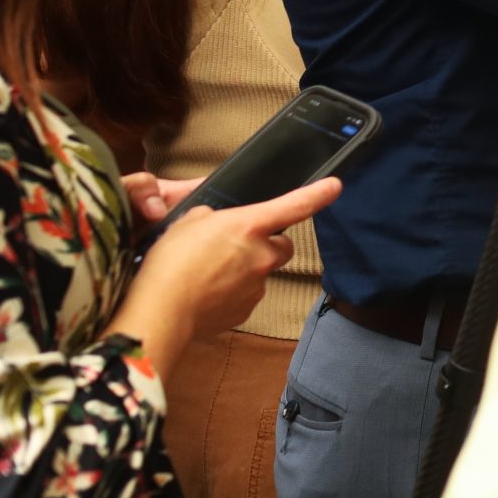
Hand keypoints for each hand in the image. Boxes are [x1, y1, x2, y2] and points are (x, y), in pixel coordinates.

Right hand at [108, 179, 340, 375]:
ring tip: (208, 274)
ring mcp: (256, 286)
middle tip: (237, 247)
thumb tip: (214, 224)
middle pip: (282, 246)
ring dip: (243, 271)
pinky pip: (245, 296)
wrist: (161, 310)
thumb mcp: (187, 223)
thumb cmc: (170, 262)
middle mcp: (261, 255)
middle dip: (267, 245)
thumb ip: (210, 219)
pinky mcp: (245, 310)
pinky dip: (231, 293)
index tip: (335, 186)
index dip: (318, 194)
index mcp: (250, 225)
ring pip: (260, 273)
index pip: (295, 206)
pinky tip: (206, 294)